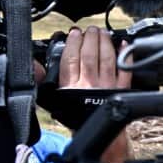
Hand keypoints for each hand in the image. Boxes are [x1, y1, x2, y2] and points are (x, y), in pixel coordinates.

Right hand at [58, 26, 133, 162]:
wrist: (96, 133)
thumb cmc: (77, 116)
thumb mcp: (55, 101)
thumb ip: (47, 82)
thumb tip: (37, 66)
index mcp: (71, 87)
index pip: (71, 59)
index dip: (73, 43)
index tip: (75, 33)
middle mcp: (89, 85)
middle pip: (89, 56)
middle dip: (90, 39)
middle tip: (91, 29)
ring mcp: (107, 87)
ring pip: (106, 59)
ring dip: (105, 43)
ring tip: (102, 33)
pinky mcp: (121, 90)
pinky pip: (125, 71)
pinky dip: (125, 56)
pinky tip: (123, 45)